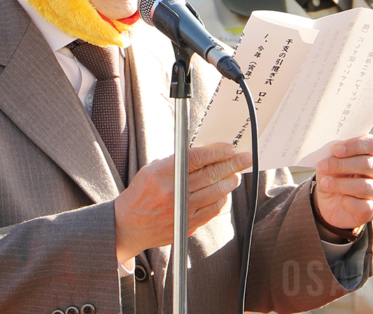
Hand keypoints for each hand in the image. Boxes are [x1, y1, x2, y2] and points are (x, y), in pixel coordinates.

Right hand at [114, 142, 251, 265]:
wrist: (128, 226)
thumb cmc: (141, 194)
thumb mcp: (152, 169)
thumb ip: (176, 162)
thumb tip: (204, 155)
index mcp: (162, 174)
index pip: (195, 158)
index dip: (215, 152)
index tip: (228, 148)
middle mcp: (173, 193)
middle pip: (210, 175)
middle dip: (231, 164)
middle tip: (244, 158)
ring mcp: (181, 211)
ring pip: (215, 193)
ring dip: (229, 181)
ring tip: (235, 175)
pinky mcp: (187, 225)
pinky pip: (212, 211)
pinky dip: (221, 200)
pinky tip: (224, 193)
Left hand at [313, 134, 372, 232]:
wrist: (331, 201)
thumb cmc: (335, 174)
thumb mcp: (331, 160)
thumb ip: (335, 152)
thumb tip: (333, 149)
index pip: (372, 144)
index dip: (354, 145)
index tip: (335, 150)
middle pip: (367, 164)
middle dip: (341, 165)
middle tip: (322, 167)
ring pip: (365, 186)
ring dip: (340, 184)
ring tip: (325, 183)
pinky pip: (364, 206)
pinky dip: (348, 203)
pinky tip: (340, 200)